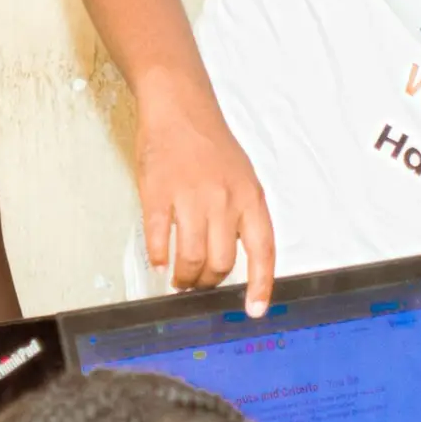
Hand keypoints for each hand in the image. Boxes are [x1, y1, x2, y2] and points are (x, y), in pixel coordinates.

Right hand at [135, 77, 275, 315]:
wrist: (181, 110)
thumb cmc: (213, 147)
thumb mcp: (243, 179)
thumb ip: (243, 216)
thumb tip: (238, 258)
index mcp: (251, 198)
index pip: (263, 251)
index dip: (262, 285)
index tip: (255, 311)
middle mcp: (224, 201)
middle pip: (221, 262)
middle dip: (209, 282)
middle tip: (199, 284)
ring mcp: (190, 198)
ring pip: (191, 257)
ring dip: (184, 277)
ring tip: (179, 279)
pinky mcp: (157, 195)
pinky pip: (159, 239)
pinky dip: (160, 256)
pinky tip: (160, 260)